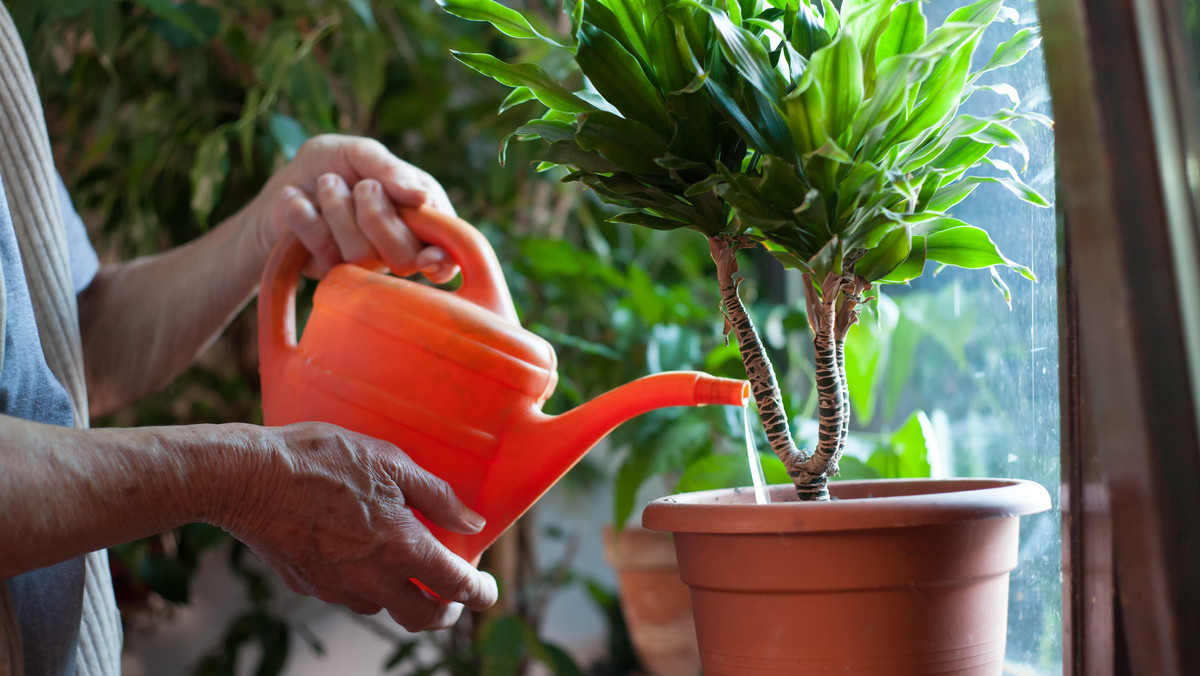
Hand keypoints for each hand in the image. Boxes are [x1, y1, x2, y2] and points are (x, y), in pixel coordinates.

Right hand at [222, 422, 497, 630]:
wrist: (247, 477)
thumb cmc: (321, 459)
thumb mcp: (390, 461)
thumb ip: (436, 495)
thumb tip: (473, 522)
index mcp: (401, 547)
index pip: (456, 586)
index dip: (480, 593)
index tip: (487, 590)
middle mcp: (372, 578)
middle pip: (422, 618)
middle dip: (445, 611)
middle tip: (452, 593)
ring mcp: (337, 587)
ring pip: (383, 609)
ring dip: (403, 597)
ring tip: (406, 567)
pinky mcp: (308, 585)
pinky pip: (348, 596)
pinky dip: (366, 586)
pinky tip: (360, 556)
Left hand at [251, 134, 459, 281]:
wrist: (285, 181)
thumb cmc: (333, 164)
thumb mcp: (361, 153)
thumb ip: (391, 169)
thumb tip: (421, 197)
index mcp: (421, 218)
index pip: (447, 252)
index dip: (443, 259)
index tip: (429, 256)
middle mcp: (398, 248)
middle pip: (404, 257)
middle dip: (378, 215)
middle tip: (362, 185)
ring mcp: (363, 265)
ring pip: (362, 255)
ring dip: (338, 209)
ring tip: (326, 184)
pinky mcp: (328, 271)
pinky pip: (322, 252)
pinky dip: (305, 216)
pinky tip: (297, 199)